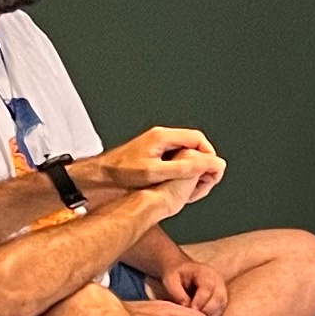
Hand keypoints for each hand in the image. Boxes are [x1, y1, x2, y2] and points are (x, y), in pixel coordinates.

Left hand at [77, 128, 224, 202]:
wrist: (102, 173)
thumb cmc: (122, 172)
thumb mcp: (155, 172)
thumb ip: (181, 167)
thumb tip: (204, 163)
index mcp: (163, 136)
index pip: (197, 138)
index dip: (209, 153)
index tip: (213, 168)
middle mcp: (161, 136)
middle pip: (194, 142)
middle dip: (203, 158)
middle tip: (207, 176)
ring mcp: (157, 142)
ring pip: (186, 148)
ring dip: (194, 162)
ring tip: (195, 179)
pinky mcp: (154, 150)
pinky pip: (177, 153)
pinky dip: (183, 164)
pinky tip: (180, 178)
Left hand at [154, 249, 229, 315]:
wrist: (182, 272)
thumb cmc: (176, 276)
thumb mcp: (171, 280)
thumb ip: (177, 293)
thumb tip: (187, 307)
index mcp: (206, 273)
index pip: (207, 289)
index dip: (199, 302)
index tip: (190, 311)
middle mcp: (218, 282)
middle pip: (218, 299)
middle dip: (205, 311)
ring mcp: (222, 291)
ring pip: (220, 307)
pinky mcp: (221, 301)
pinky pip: (219, 312)